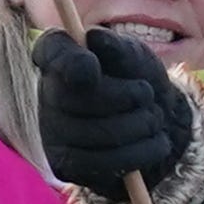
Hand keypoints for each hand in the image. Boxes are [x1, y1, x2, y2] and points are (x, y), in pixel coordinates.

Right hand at [36, 25, 195, 195]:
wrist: (156, 122)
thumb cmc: (138, 80)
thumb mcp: (135, 57)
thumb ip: (117, 47)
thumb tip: (94, 38)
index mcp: (59, 56)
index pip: (51, 51)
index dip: (69, 61)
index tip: (92, 66)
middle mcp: (47, 93)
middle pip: (78, 98)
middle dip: (126, 97)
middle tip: (147, 95)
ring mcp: (52, 133)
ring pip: (97, 133)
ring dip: (140, 125)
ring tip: (154, 118)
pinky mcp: (67, 165)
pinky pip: (104, 162)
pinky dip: (141, 151)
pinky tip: (155, 141)